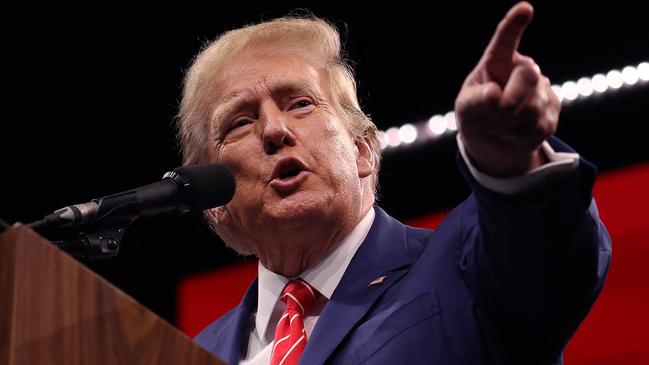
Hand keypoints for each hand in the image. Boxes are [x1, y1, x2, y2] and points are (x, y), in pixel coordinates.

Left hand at [455, 2, 559, 176]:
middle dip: (509, 102)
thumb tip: (495, 95)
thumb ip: (475, 101)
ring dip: (507, 125)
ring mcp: (542, 90)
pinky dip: (517, 137)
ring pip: (532, 108)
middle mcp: (523, 69)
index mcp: (498, 61)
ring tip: (496, 126)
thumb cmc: (475, 115)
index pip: (505, 40)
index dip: (514, 25)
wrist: (492, 141)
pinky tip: (512, 133)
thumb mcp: (466, 108)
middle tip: (492, 118)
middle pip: (529, 77)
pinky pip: (537, 127)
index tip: (524, 9)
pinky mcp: (552, 113)